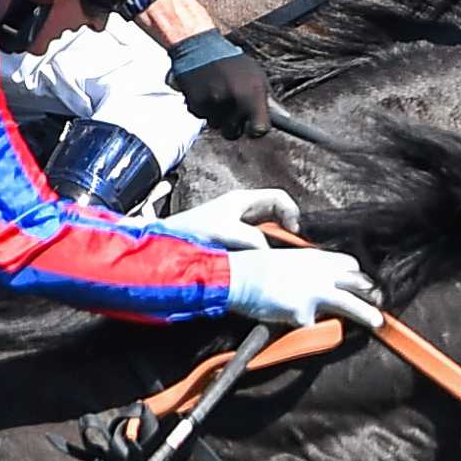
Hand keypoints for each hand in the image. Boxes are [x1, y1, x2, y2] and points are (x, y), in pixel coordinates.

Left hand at [155, 186, 301, 250]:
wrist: (165, 245)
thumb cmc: (190, 231)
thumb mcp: (228, 232)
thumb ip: (253, 239)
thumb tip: (268, 253)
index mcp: (241, 200)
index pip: (278, 198)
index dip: (292, 213)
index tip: (294, 232)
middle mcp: (239, 210)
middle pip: (274, 214)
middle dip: (284, 229)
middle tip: (289, 247)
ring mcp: (234, 224)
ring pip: (264, 230)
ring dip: (272, 242)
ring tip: (275, 256)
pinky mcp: (228, 239)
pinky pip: (253, 242)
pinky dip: (260, 251)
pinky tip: (259, 262)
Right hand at [164, 31, 271, 137]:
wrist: (200, 48)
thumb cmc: (233, 63)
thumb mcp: (257, 76)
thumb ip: (268, 99)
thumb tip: (284, 118)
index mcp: (253, 95)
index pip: (259, 130)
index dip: (256, 130)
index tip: (253, 127)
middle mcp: (234, 101)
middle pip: (234, 134)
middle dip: (233, 125)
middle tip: (231, 109)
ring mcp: (214, 104)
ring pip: (216, 126)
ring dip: (217, 116)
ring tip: (217, 94)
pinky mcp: (196, 104)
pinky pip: (202, 117)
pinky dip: (203, 109)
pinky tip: (205, 91)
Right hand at [226, 247, 380, 328]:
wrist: (237, 275)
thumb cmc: (255, 267)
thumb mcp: (286, 259)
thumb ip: (307, 268)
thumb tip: (319, 281)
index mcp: (315, 257)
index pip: (349, 264)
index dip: (358, 276)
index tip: (364, 284)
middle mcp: (320, 273)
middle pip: (358, 282)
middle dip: (371, 292)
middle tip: (380, 301)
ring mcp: (314, 293)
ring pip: (350, 304)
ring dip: (367, 313)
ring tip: (378, 322)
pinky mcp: (304, 313)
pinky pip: (311, 325)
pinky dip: (306, 327)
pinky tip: (294, 323)